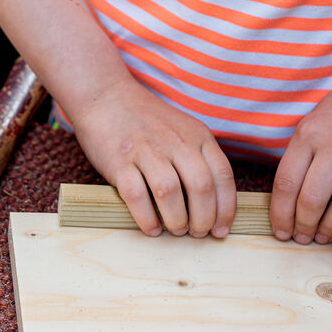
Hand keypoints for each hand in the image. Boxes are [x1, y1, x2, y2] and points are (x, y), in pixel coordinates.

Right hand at [70, 78, 236, 238]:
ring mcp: (146, 151)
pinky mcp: (119, 162)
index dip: (225, 209)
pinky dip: (146, 218)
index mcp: (197, 136)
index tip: (221, 230)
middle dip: (203, 219)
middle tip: (197, 233)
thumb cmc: (146, 121)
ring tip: (176, 230)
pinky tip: (151, 228)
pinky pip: (136, 196)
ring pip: (170, 193)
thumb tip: (212, 203)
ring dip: (176, 220)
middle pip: (200, 188)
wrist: (106, 97)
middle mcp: (175, 142)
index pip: (222, 177)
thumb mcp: (183, 130)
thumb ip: (199, 157)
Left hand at [270, 64, 331, 250]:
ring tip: (322, 238)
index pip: (286, 183)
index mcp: (309, 134)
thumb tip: (282, 205)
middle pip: (313, 198)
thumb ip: (297, 160)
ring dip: (330, 229)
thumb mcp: (310, 126)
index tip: (281, 232)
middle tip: (302, 238)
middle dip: (304, 226)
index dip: (280, 214)